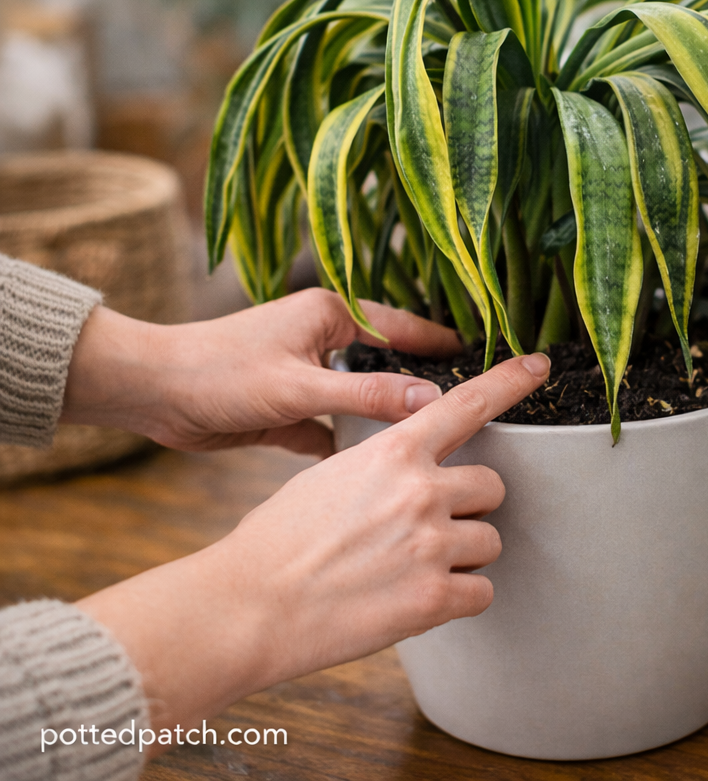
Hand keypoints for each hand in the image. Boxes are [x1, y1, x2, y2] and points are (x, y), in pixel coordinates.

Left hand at [61, 289, 461, 456]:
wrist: (152, 393)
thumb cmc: (219, 373)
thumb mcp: (299, 387)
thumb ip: (366, 395)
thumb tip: (432, 402)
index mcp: (329, 314)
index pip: (402, 326)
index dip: (442, 341)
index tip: (483, 354)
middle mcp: (321, 338)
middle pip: (386, 361)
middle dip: (420, 381)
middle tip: (466, 405)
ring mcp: (305, 372)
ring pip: (360, 394)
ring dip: (383, 414)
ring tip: (429, 439)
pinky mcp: (289, 407)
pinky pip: (332, 423)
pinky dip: (348, 440)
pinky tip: (372, 466)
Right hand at [77, 351, 550, 745]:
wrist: (248, 604)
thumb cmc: (278, 539)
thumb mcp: (333, 476)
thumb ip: (387, 467)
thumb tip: (416, 474)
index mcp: (394, 451)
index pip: (466, 405)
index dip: (508, 382)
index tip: (538, 366)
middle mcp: (421, 490)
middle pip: (491, 487)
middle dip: (470, 507)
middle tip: (428, 528)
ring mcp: (430, 544)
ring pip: (490, 542)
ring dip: (464, 556)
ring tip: (412, 569)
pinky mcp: (432, 599)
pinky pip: (482, 593)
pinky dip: (459, 599)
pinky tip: (417, 599)